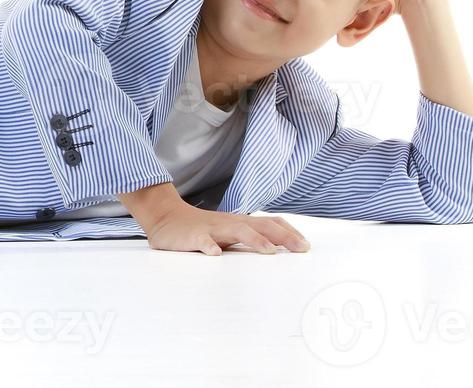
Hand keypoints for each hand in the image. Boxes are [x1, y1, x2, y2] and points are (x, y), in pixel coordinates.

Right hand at [142, 204, 310, 255]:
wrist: (166, 217)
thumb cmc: (201, 229)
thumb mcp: (228, 232)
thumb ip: (249, 239)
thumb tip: (278, 250)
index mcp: (239, 223)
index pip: (269, 223)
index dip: (289, 233)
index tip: (306, 246)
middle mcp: (229, 223)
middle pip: (260, 226)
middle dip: (283, 237)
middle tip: (302, 249)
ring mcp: (211, 229)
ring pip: (236, 230)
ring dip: (254, 240)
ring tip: (269, 252)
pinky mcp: (192, 236)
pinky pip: (201, 240)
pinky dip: (208, 246)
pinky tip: (215, 254)